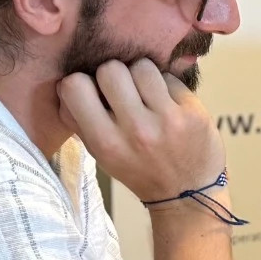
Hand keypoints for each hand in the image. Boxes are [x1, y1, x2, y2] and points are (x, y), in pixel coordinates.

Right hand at [56, 59, 224, 206]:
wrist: (188, 194)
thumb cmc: (139, 170)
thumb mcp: (102, 155)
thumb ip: (81, 121)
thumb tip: (67, 82)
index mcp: (105, 143)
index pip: (74, 87)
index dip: (81, 83)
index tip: (92, 92)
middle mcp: (135, 130)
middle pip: (110, 69)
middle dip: (114, 75)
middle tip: (123, 91)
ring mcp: (167, 119)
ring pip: (142, 66)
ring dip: (141, 75)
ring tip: (146, 94)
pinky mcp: (193, 112)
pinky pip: (170, 76)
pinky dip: (166, 86)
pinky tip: (168, 104)